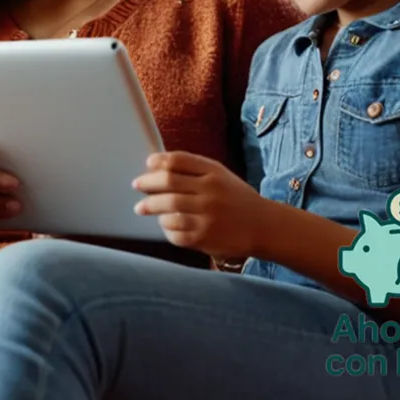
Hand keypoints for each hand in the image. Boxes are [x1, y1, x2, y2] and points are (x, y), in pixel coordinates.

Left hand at [132, 151, 269, 259]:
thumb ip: (192, 167)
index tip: (147, 164)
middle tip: (137, 186)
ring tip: (143, 208)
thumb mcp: (220, 175)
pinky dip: (165, 228)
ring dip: (151, 207)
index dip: (158, 161)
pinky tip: (164, 225)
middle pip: (168, 183)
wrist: (263, 225)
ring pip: (168, 209)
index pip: (178, 161)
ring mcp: (207, 216)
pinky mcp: (205, 238)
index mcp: (213, 173)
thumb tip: (156, 163)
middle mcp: (210, 192)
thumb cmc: (235, 197)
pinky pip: (175, 232)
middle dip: (147, 184)